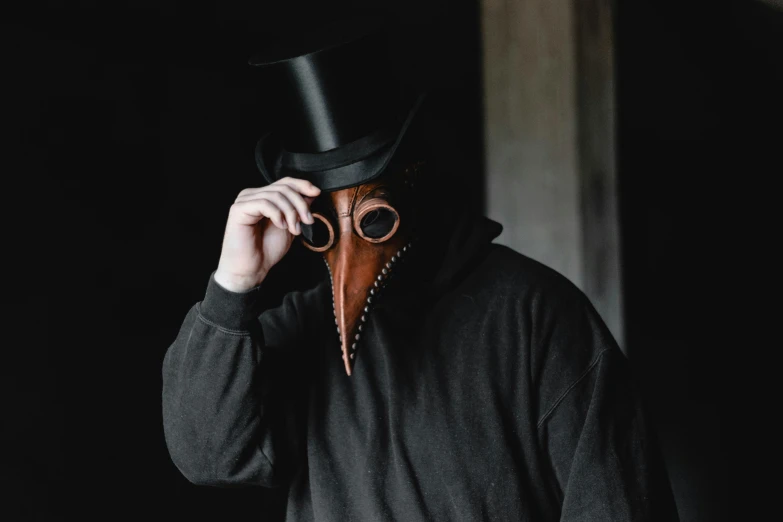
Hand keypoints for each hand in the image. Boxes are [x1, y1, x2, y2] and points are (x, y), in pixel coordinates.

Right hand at [214, 177, 320, 291]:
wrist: (251, 270)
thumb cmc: (267, 250)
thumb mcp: (290, 226)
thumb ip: (297, 209)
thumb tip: (311, 193)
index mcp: (263, 197)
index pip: (285, 182)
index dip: (302, 185)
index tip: (317, 193)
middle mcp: (252, 195)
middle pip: (283, 188)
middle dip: (300, 204)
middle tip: (307, 221)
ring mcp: (244, 201)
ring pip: (276, 195)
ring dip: (291, 213)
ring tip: (294, 229)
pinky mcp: (238, 209)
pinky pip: (263, 203)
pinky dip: (277, 214)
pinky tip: (281, 226)